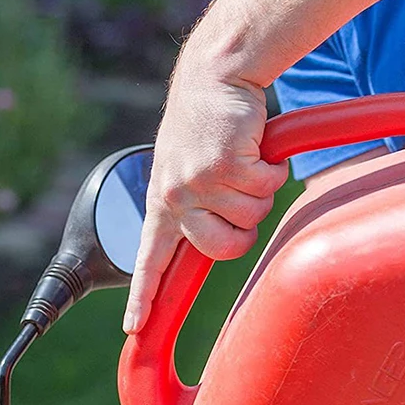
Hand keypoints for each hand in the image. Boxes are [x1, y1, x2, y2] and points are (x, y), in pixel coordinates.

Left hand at [123, 62, 288, 334]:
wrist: (214, 76)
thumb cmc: (205, 126)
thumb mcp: (184, 171)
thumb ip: (191, 209)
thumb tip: (217, 245)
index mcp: (161, 205)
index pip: (148, 261)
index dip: (143, 297)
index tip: (133, 328)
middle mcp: (174, 198)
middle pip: (223, 249)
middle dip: (244, 230)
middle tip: (242, 197)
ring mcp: (199, 182)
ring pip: (251, 218)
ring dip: (260, 191)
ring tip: (243, 161)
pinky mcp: (226, 165)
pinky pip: (267, 187)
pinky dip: (272, 168)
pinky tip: (253, 147)